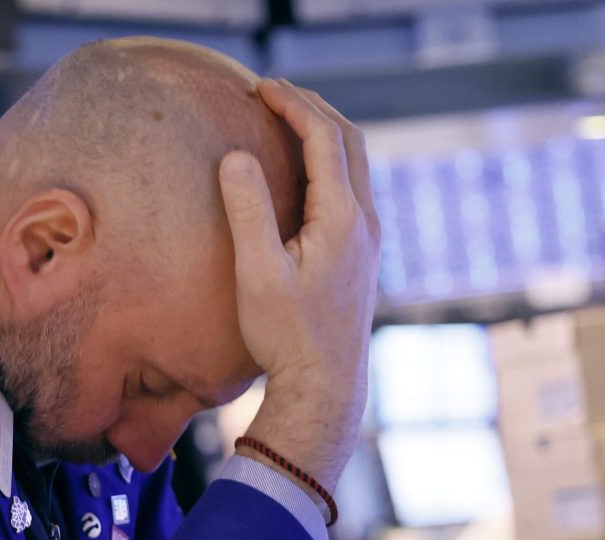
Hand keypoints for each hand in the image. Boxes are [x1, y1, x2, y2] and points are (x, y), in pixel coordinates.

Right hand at [219, 78, 379, 493]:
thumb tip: (235, 157)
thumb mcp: (257, 273)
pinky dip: (331, 162)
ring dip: (325, 133)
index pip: (324, 138)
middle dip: (313, 108)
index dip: (294, 104)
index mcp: (342, 217)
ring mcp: (369, 239)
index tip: (261, 87)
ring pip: (356, 164)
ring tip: (289, 120)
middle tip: (274, 92)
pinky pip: (354, 189)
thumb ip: (248, 210)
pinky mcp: (363, 256)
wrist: (325, 387)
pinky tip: (306, 173)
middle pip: (349, 140)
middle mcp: (365, 222)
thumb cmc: (287, 336)